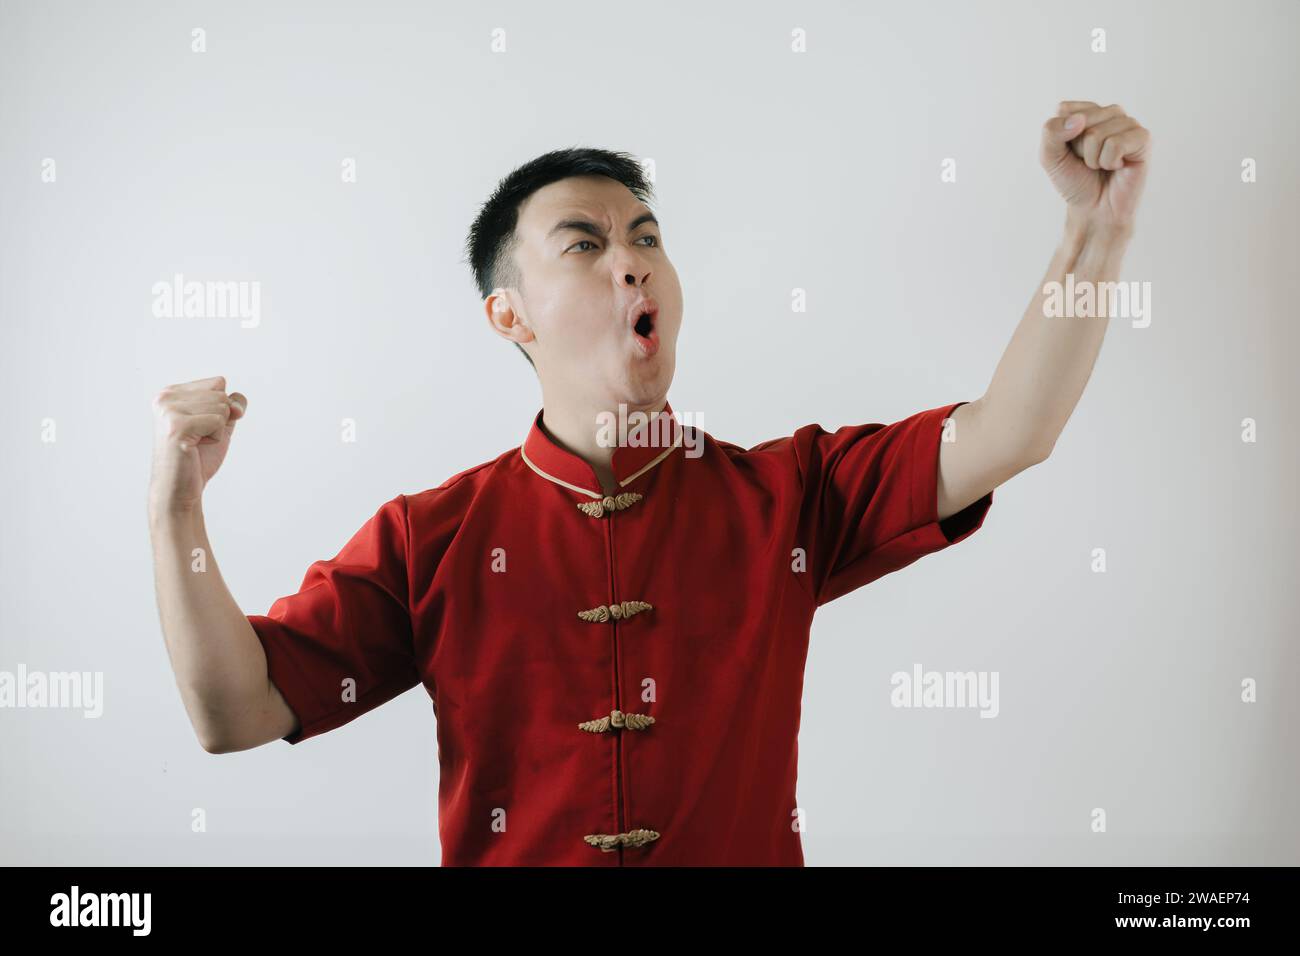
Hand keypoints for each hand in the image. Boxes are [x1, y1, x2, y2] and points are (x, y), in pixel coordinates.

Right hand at [149, 375, 246, 515]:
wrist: (180, 488)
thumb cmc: (198, 457)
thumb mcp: (221, 424)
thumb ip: (232, 405)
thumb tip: (236, 404)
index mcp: (171, 392)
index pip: (218, 382)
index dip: (222, 407)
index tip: (201, 426)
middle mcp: (166, 397)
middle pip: (221, 393)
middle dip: (220, 419)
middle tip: (198, 438)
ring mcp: (169, 410)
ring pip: (221, 406)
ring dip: (217, 430)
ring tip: (196, 442)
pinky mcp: (177, 426)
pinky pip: (218, 421)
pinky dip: (216, 437)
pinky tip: (196, 447)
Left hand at [1040, 101, 1151, 232]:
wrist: (1094, 209)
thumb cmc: (1074, 181)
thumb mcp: (1050, 158)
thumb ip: (1051, 132)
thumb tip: (1078, 120)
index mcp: (1086, 112)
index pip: (1064, 110)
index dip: (1060, 138)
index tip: (1070, 153)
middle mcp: (1108, 113)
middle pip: (1081, 121)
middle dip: (1078, 149)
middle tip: (1088, 163)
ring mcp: (1127, 123)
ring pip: (1097, 134)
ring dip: (1093, 159)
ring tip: (1102, 166)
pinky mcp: (1142, 137)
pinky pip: (1116, 144)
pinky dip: (1109, 161)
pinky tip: (1117, 166)